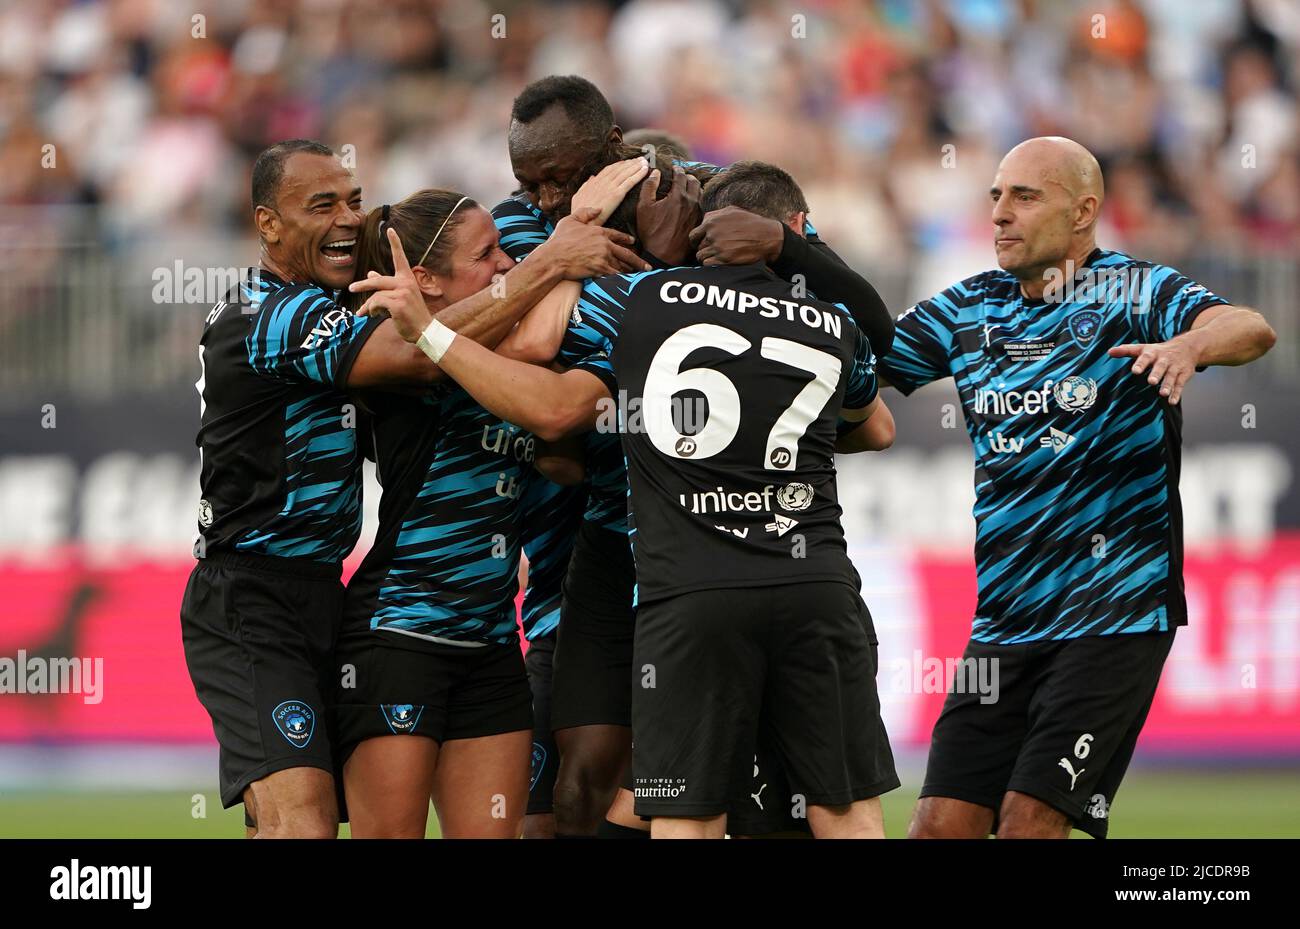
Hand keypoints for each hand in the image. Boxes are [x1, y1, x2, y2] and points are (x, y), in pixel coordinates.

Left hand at [347, 226, 432, 342]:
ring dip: (369, 306)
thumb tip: (370, 273)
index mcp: (407, 278)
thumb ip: (384, 286)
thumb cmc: (411, 314)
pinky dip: (372, 310)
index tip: (390, 229)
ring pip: (376, 295)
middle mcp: (406, 282)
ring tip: (366, 313)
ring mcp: (403, 292)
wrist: (423, 330)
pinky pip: (377, 303)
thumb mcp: (399, 297)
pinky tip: (376, 315)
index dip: (395, 243)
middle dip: (362, 286)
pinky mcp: (398, 303)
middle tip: (351, 288)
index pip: (400, 257)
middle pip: (377, 280)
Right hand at [537, 207, 648, 279]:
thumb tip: (598, 208)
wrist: (555, 257)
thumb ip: (585, 212)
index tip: (633, 243)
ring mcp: (604, 257)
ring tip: (639, 274)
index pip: (617, 235)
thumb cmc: (560, 239)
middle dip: (638, 261)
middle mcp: (604, 244)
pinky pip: (615, 274)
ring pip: (621, 265)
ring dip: (631, 270)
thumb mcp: (571, 220)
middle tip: (647, 266)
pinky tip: (628, 281)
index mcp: (599, 231)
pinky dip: (622, 278)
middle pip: (626, 253)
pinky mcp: (600, 269)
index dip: (626, 239)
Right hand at [571, 157, 649, 225]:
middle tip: (640, 159)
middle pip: (619, 168)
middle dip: (631, 163)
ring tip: (645, 162)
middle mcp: (603, 182)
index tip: (627, 162)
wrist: (582, 221)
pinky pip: (630, 181)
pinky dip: (638, 174)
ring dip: (637, 166)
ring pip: (626, 172)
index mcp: (594, 182)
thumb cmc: (579, 213)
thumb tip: (592, 178)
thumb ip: (586, 186)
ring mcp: (610, 187)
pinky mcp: (616, 194)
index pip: (609, 169)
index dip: (619, 165)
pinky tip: (645, 170)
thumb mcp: (578, 196)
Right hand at [636, 165, 701, 265]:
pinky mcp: (699, 222)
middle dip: (687, 176)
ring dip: (694, 187)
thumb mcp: (644, 207)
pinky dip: (698, 199)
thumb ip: (649, 186)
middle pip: (694, 181)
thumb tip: (655, 172)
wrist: (663, 254)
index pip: (681, 175)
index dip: (677, 169)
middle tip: (682, 177)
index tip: (674, 168)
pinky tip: (692, 202)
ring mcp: (697, 212)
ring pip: (701, 192)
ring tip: (688, 188)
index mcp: (678, 195)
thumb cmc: (651, 232)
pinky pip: (702, 205)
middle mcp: (691, 202)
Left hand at [688, 205, 783, 265]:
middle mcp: (712, 234)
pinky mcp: (724, 259)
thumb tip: (703, 220)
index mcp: (712, 221)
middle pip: (697, 247)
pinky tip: (721, 262)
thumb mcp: (732, 211)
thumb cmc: (751, 223)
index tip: (702, 244)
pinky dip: (712, 265)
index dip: (696, 241)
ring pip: (701, 257)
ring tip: (718, 257)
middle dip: (704, 249)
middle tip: (713, 251)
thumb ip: (715, 215)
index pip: (693, 235)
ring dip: (708, 258)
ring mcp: (718, 247)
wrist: (767, 237)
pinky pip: (707, 265)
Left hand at [1108, 333, 1203, 403]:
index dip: (1140, 364)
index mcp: (1152, 353)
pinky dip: (1176, 393)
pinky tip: (1172, 401)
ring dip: (1167, 385)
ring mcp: (1175, 367)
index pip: (1145, 357)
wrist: (1187, 347)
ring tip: (1163, 393)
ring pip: (1171, 376)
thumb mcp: (1143, 348)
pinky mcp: (1183, 375)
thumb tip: (1109, 352)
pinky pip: (1180, 384)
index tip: (1135, 371)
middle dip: (1156, 374)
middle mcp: (1164, 360)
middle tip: (1151, 381)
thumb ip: (1126, 350)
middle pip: (1160, 367)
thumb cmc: (1159, 351)